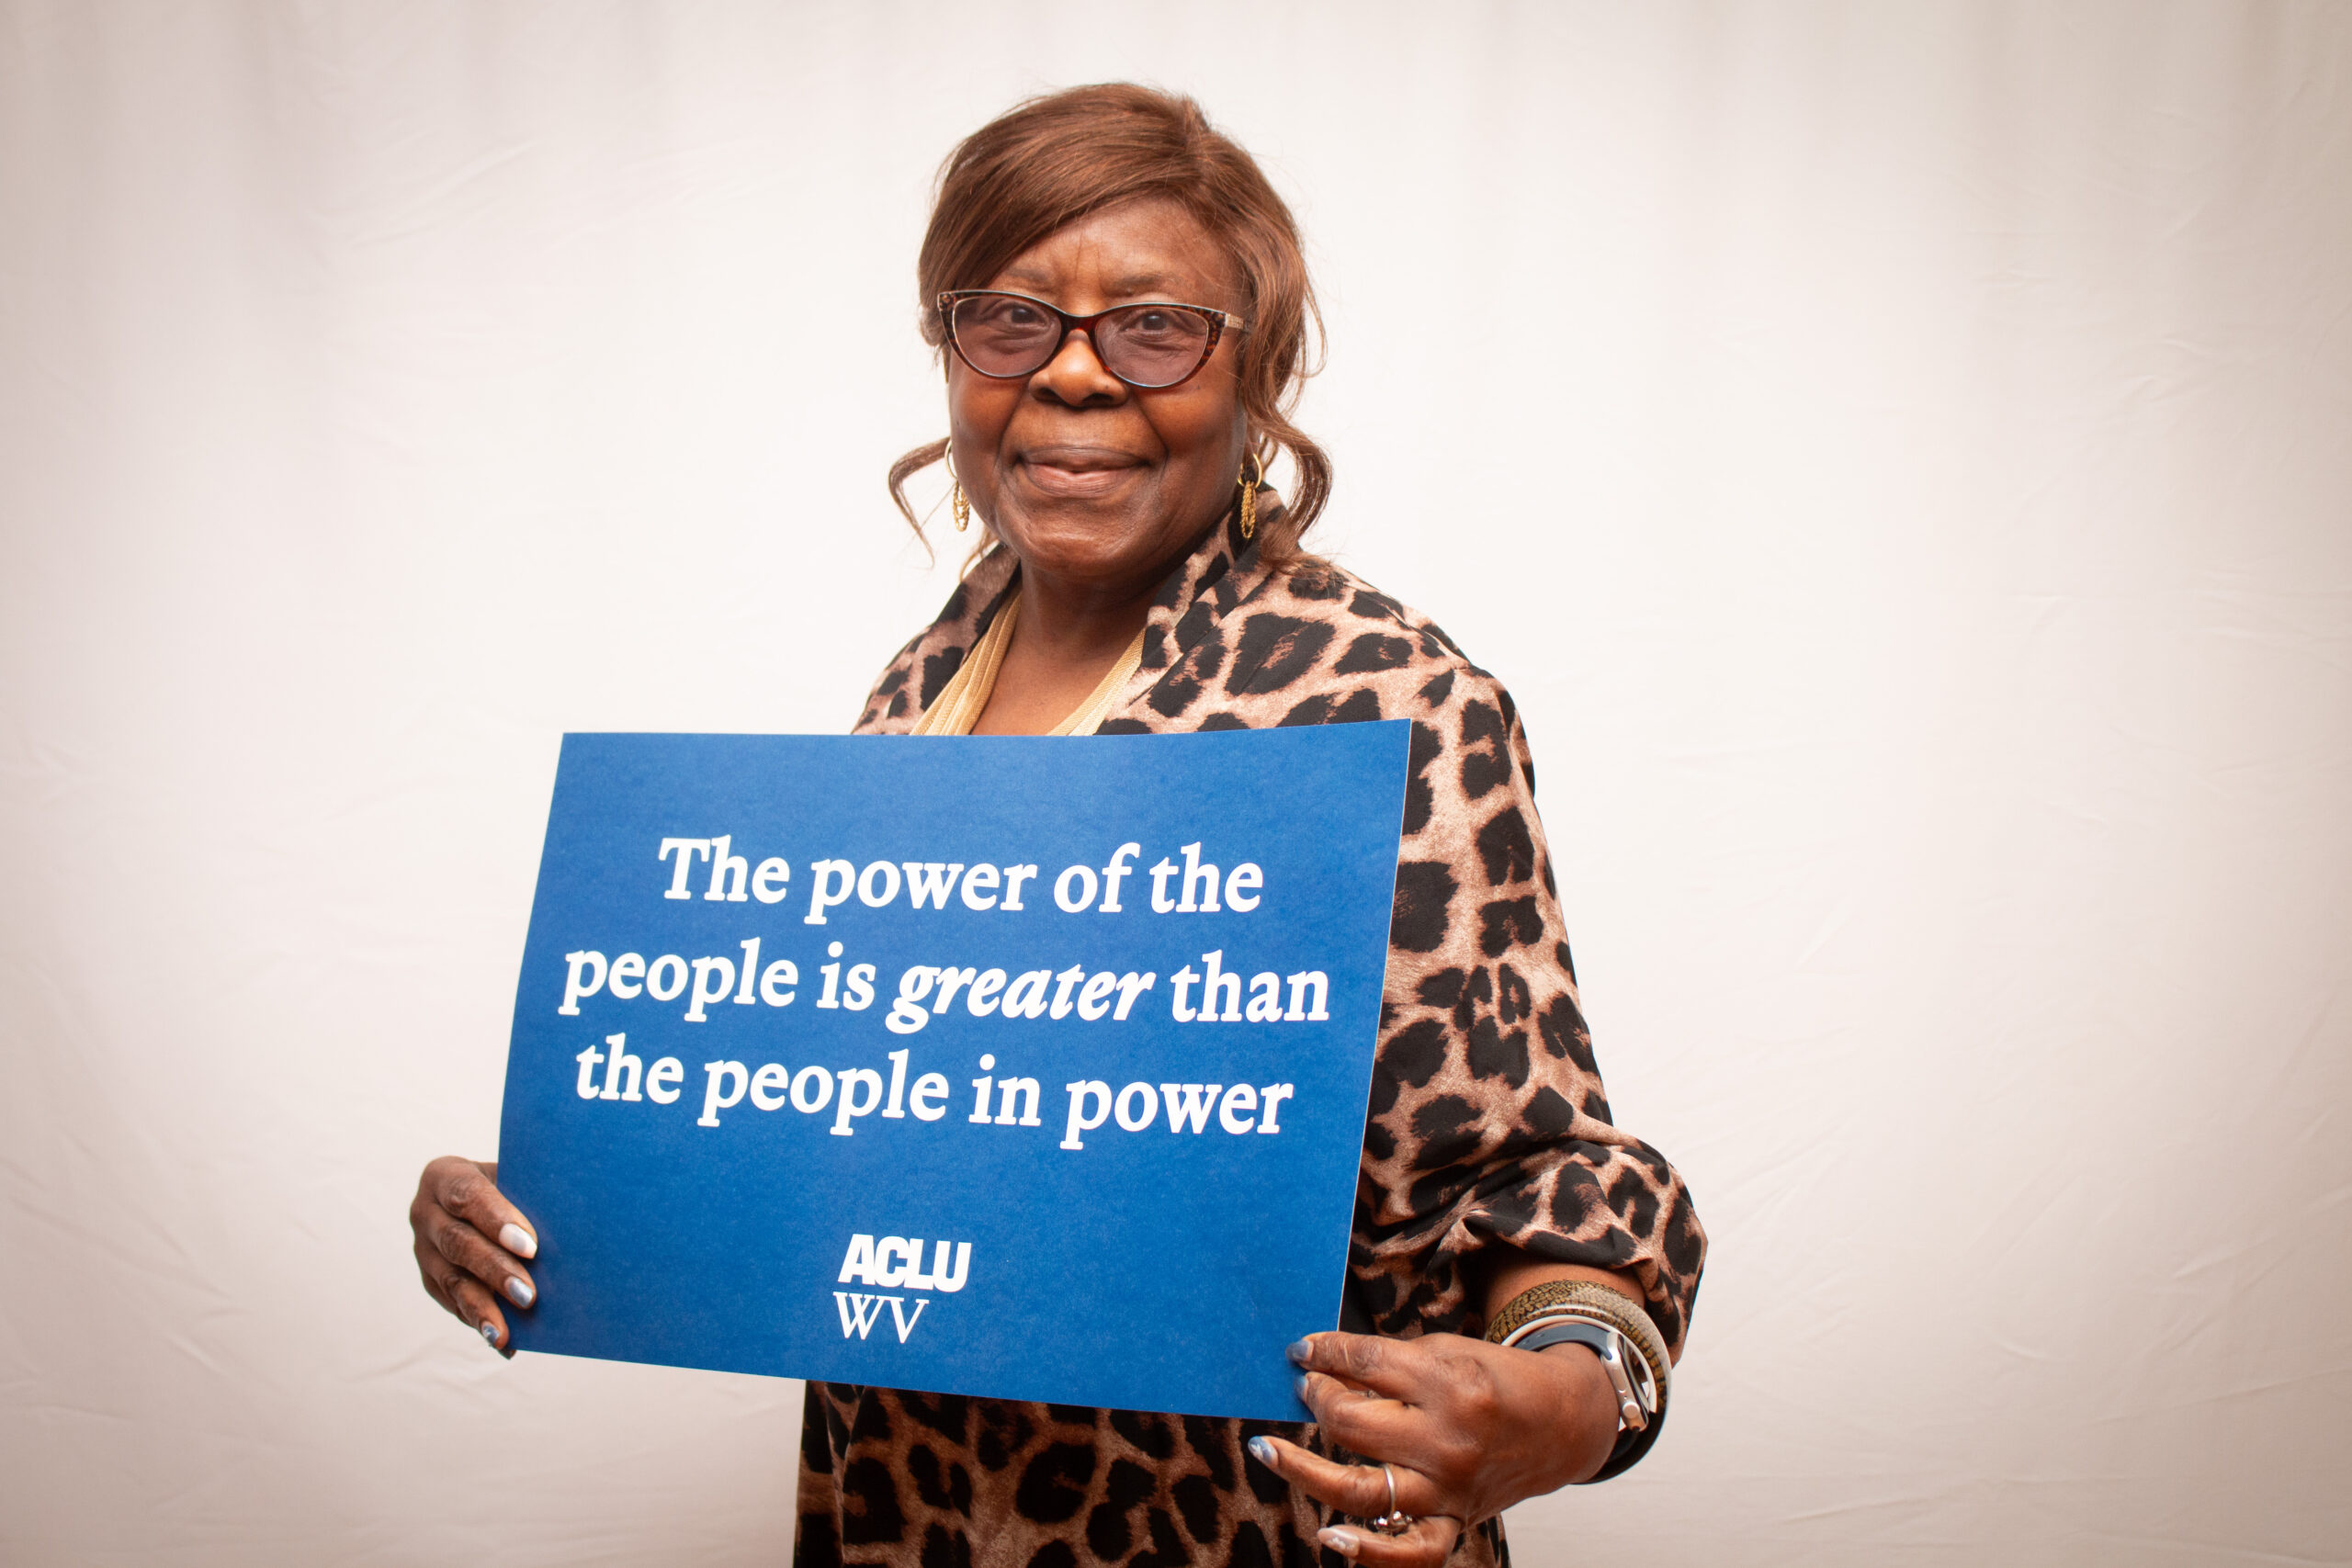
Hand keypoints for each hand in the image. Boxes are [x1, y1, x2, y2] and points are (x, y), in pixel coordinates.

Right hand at [409, 1157, 538, 1354]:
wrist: (481, 1197)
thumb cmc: (510, 1183)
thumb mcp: (515, 1177)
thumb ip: (530, 1195)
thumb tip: (573, 1224)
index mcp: (445, 1176)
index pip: (468, 1196)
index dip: (498, 1221)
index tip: (531, 1247)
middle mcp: (425, 1213)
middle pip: (458, 1243)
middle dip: (495, 1271)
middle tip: (529, 1296)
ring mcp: (423, 1250)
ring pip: (451, 1280)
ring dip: (481, 1307)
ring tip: (505, 1332)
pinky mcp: (429, 1280)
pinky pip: (452, 1305)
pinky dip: (478, 1323)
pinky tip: (502, 1343)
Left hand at [1250, 1330, 1619, 1563]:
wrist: (1562, 1423)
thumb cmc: (1498, 1380)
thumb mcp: (1448, 1352)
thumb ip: (1389, 1364)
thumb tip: (1322, 1367)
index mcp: (1448, 1383)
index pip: (1365, 1364)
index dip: (1324, 1352)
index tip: (1301, 1350)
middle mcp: (1445, 1440)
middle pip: (1351, 1423)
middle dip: (1317, 1398)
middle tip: (1306, 1387)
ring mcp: (1448, 1488)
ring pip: (1361, 1489)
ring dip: (1304, 1470)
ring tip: (1267, 1450)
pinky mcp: (1456, 1521)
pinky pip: (1408, 1551)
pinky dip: (1367, 1552)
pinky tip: (1330, 1538)